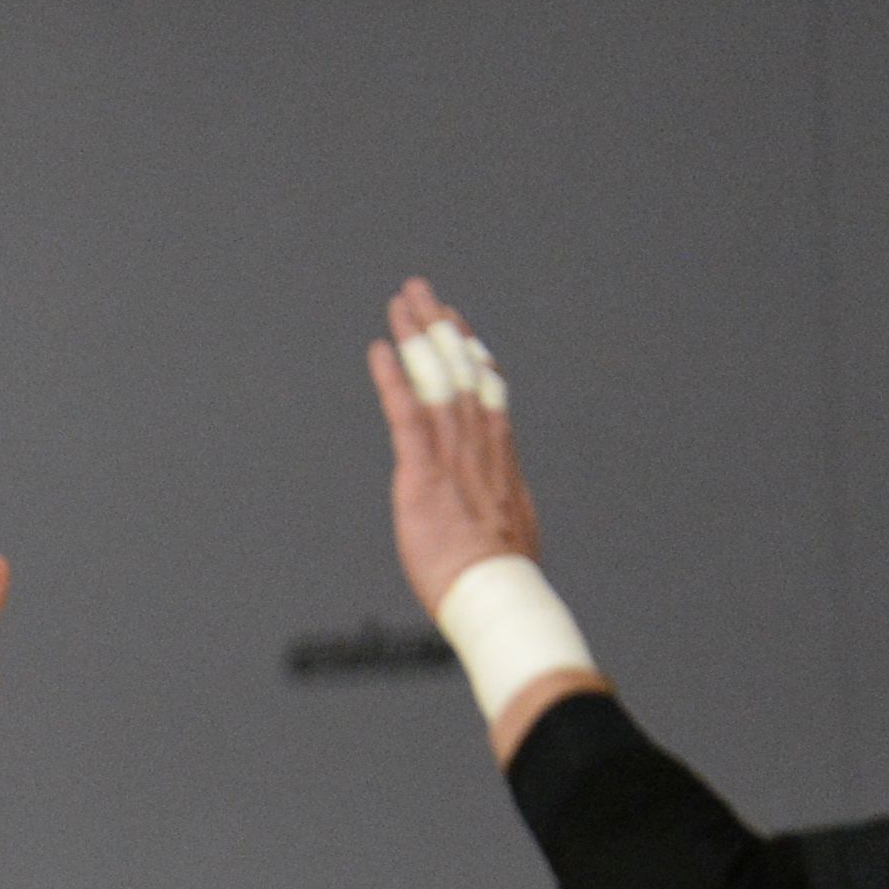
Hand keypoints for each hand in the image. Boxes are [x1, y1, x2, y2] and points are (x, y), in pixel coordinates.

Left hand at [369, 278, 547, 618]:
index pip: (486, 395)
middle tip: (425, 293)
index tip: (463, 329)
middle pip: (461, 372)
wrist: (497, 594)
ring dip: (417, 338)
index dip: (473, 357)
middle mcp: (479, 446)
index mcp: (499, 460)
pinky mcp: (424, 474)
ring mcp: (453, 456)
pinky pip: (407, 415)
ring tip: (404, 302)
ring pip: (437, 380)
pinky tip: (380, 351)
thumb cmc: (500, 580)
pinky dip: (394, 379)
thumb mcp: (508, 536)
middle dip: (442, 329)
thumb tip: (504, 524)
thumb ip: (499, 516)